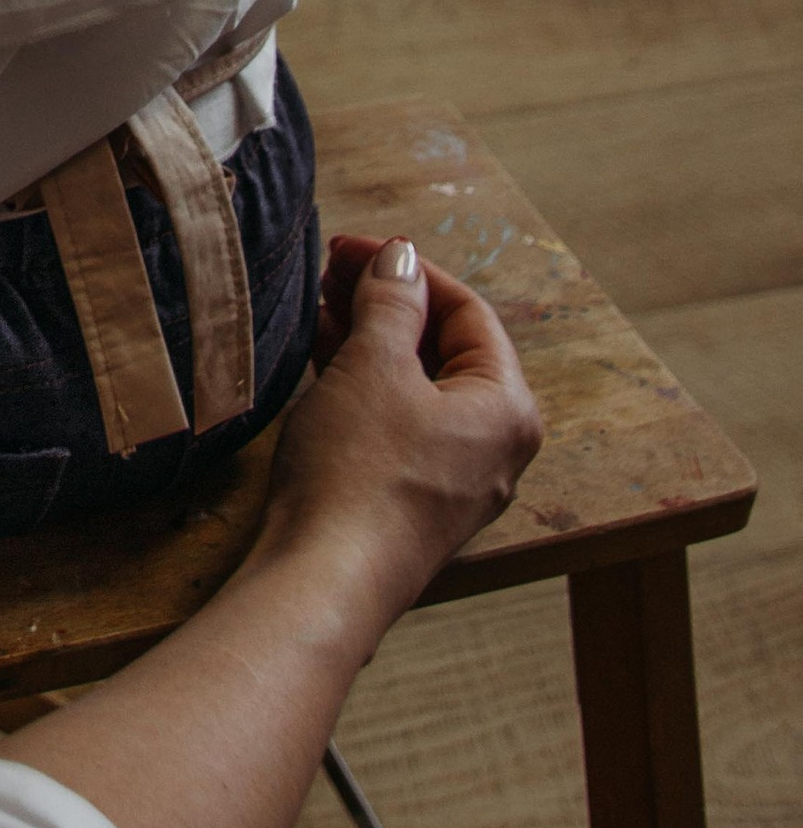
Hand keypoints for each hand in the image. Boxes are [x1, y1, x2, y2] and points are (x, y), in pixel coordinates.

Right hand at [266, 234, 542, 618]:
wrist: (324, 580)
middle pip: (446, 350)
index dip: (409, 270)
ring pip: (418, 388)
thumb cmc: (359, 473)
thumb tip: (401, 260)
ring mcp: (453, 480)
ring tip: (321, 304)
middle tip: (332, 270)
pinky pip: (397, 424)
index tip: (354, 247)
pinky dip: (365, 386)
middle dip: (389, 303)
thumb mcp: (374, 366)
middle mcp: (493, 447)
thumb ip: (390, 303)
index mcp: (506, 408)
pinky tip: (323, 361)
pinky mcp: (411, 502)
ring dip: (372, 340)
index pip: (468, 313)